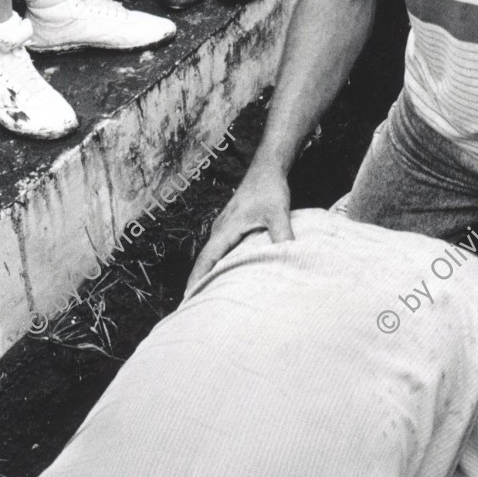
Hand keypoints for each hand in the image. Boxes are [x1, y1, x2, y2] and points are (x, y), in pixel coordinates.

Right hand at [187, 157, 293, 292]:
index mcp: (226, 229)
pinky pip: (219, 249)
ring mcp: (223, 227)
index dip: (197, 280)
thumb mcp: (278, 212)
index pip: (206, 260)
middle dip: (198, 282)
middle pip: (204, 261)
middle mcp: (220, 229)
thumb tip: (290, 255)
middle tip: (193, 308)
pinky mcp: (230, 226)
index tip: (188, 300)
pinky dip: (216, 263)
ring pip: (211, 255)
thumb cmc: (269, 188)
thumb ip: (282, 234)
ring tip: (206, 297)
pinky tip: (223, 274)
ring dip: (207, 273)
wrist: (267, 168)